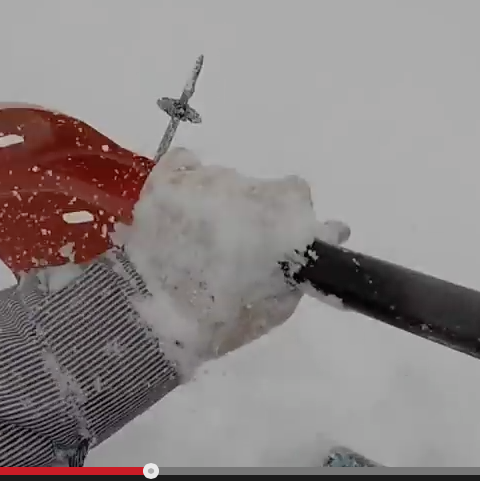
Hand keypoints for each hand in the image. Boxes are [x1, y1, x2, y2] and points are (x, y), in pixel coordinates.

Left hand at [115, 147, 348, 374]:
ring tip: (198, 239)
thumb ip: (308, 262)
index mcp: (282, 216)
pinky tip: (182, 208)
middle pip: (262, 189)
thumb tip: (327, 233)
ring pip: (225, 180)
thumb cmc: (224, 318)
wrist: (152, 316)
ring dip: (220, 201)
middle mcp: (248, 188)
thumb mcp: (280, 302)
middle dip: (254, 214)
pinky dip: (189, 179)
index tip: (278, 242)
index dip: (292, 220)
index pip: (300, 198)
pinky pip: (187, 162)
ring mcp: (206, 179)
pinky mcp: (168, 177)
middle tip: (234, 249)